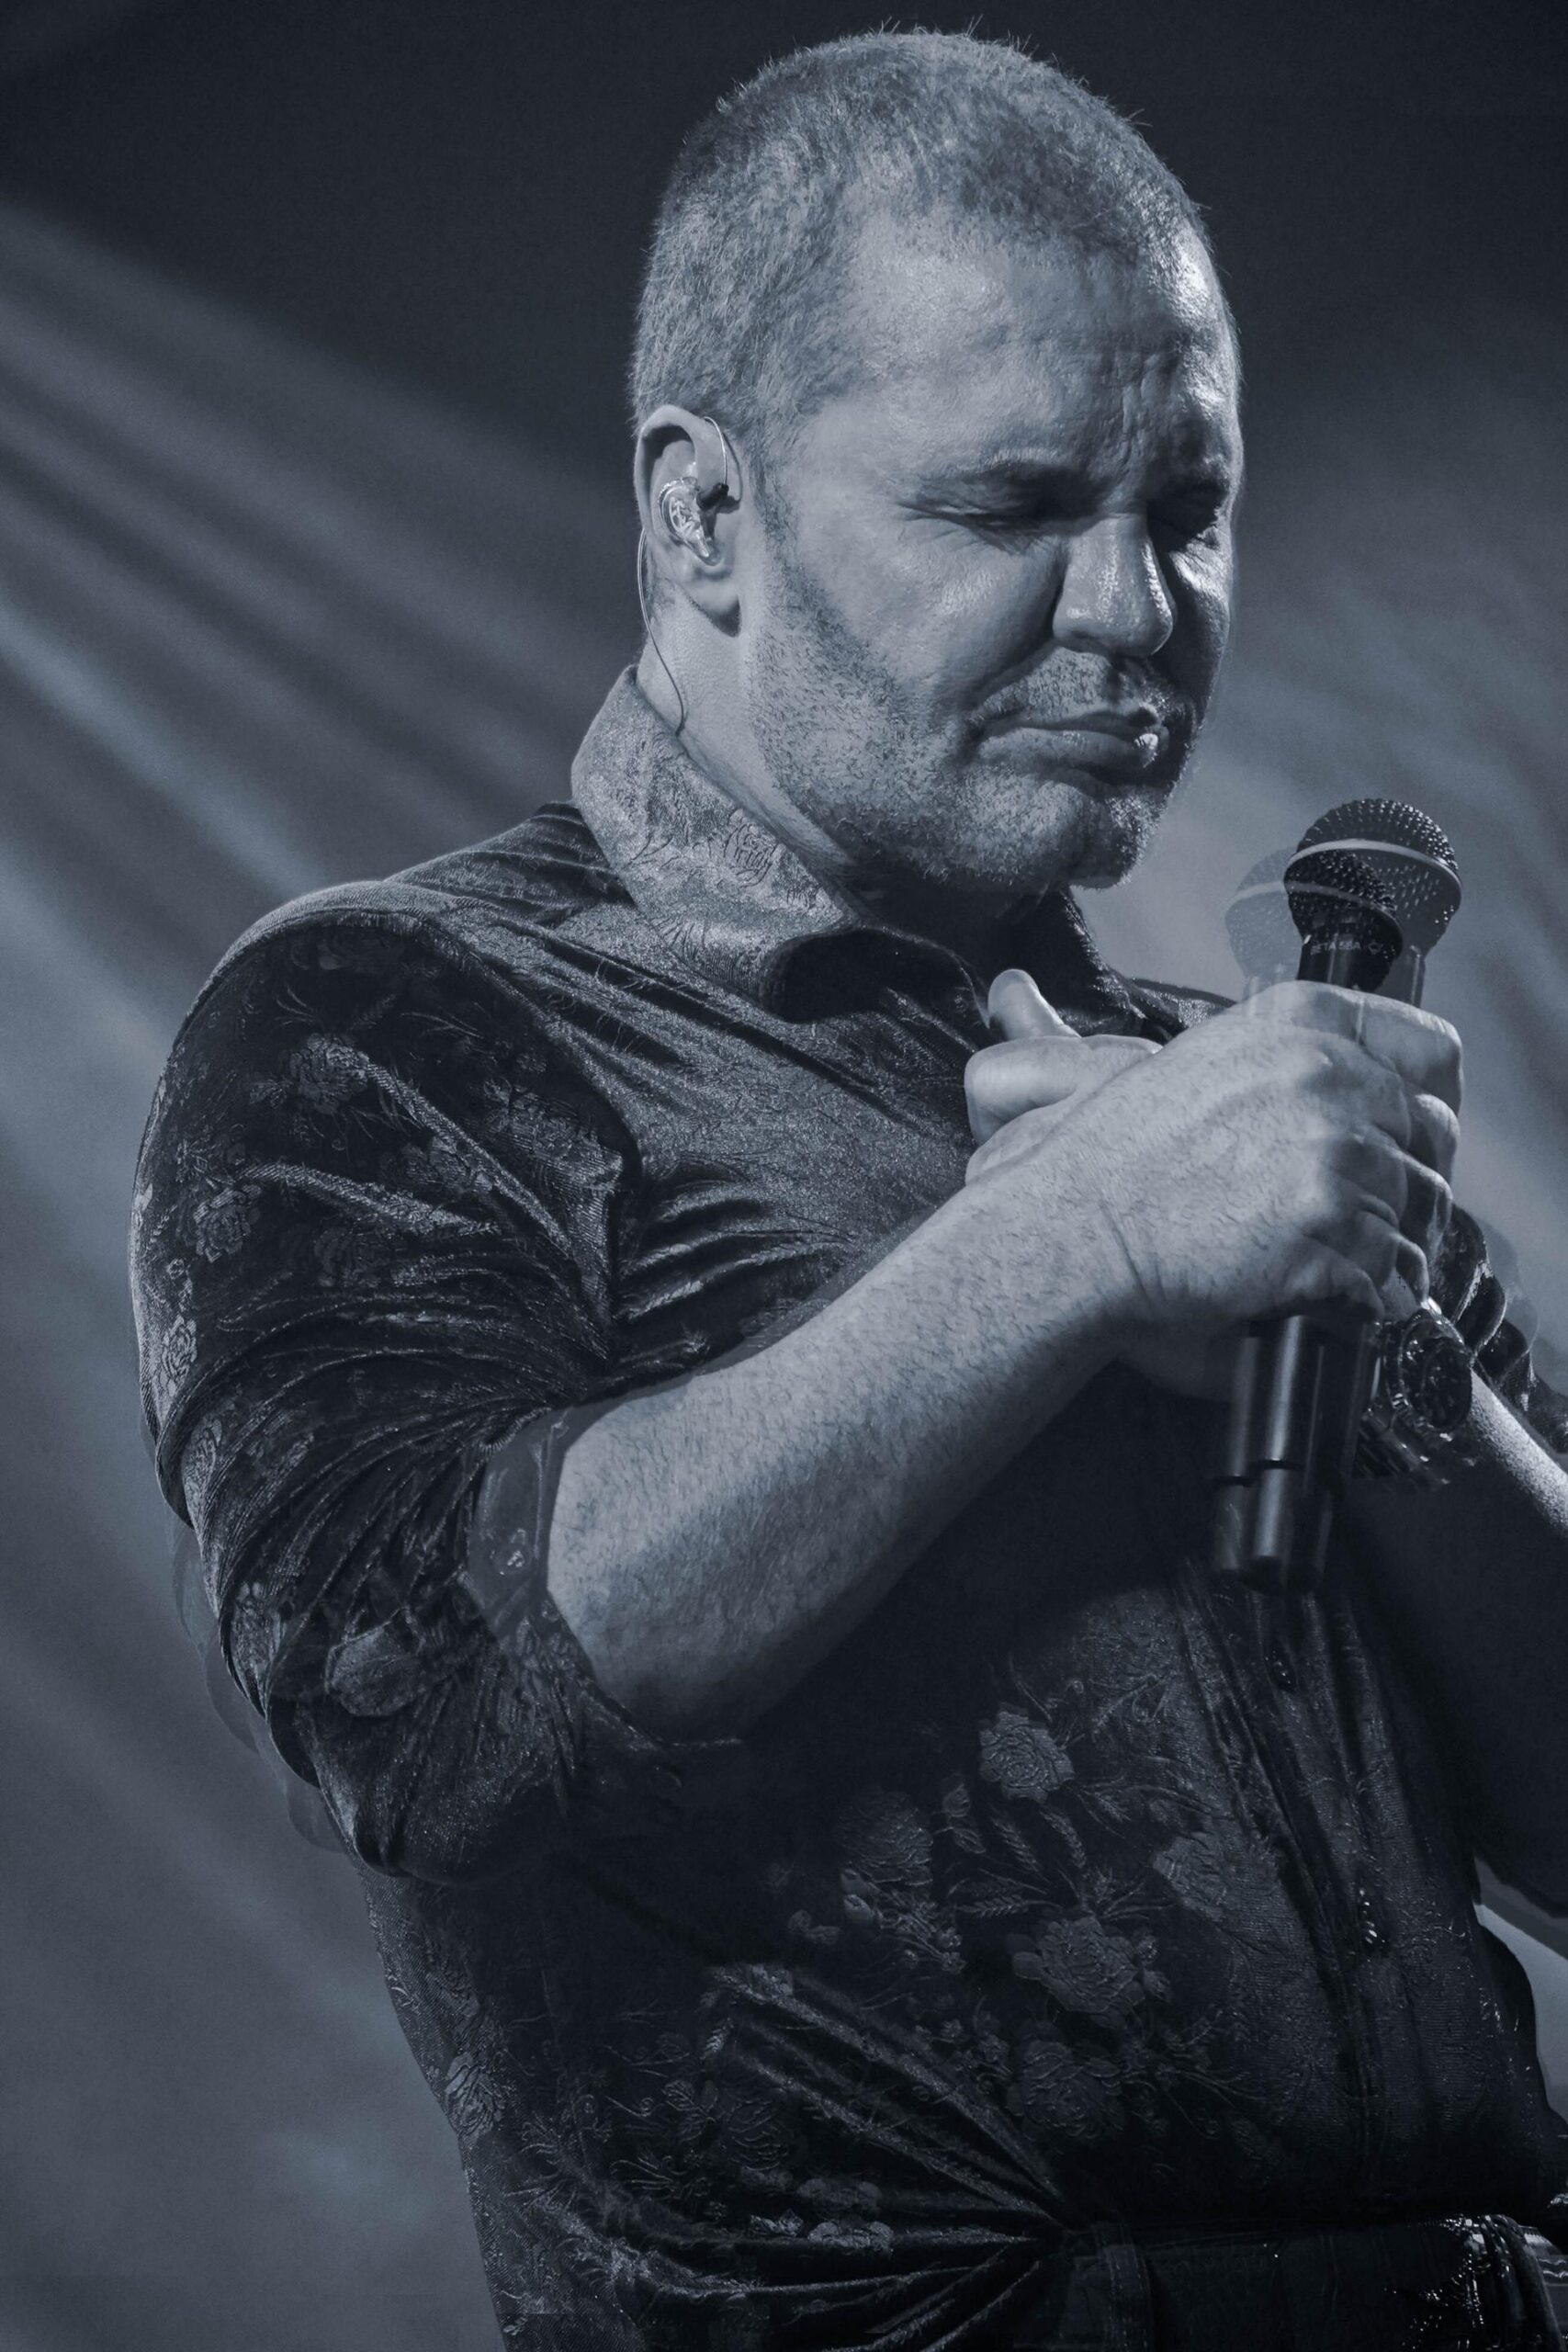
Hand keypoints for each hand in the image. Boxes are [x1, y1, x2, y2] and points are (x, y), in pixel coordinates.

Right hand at [964, 969, 1459, 1383]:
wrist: (1076, 1225)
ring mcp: (1330, 1153)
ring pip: (1417, 1211)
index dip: (1431, 1102)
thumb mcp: (1207, 1061)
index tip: (1416, 1135)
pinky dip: (1373, 1294)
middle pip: (1430, 1139)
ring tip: (1354, 1261)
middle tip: (1376, 1215)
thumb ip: (1292, 1061)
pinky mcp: (1325, 1229)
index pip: (1430, 1052)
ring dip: (1394, 1245)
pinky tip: (1341, 1295)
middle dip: (1412, 1183)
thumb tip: (1360, 1094)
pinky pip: (1390, 1271)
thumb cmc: (1120, 1155)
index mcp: (1302, 1023)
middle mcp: (1327, 1077)